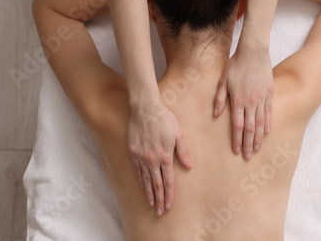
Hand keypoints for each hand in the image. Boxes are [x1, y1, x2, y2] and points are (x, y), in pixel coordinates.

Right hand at [127, 96, 191, 215]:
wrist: (146, 109)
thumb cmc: (165, 119)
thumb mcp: (179, 135)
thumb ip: (183, 152)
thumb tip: (189, 166)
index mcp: (165, 157)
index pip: (167, 181)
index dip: (169, 195)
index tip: (169, 205)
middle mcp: (152, 160)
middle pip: (156, 184)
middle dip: (159, 199)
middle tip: (160, 212)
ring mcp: (141, 157)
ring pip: (145, 180)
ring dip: (149, 193)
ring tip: (151, 204)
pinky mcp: (132, 152)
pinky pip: (136, 170)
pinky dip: (140, 181)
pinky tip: (142, 187)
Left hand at [214, 43, 273, 159]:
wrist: (253, 52)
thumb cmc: (235, 65)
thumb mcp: (222, 81)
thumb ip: (219, 99)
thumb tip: (216, 115)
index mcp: (237, 101)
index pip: (237, 126)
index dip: (236, 140)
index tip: (236, 151)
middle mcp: (250, 103)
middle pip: (249, 129)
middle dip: (247, 144)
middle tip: (247, 157)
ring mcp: (261, 99)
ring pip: (260, 123)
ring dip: (258, 138)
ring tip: (256, 149)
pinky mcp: (269, 94)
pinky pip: (269, 113)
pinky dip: (267, 124)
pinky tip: (266, 133)